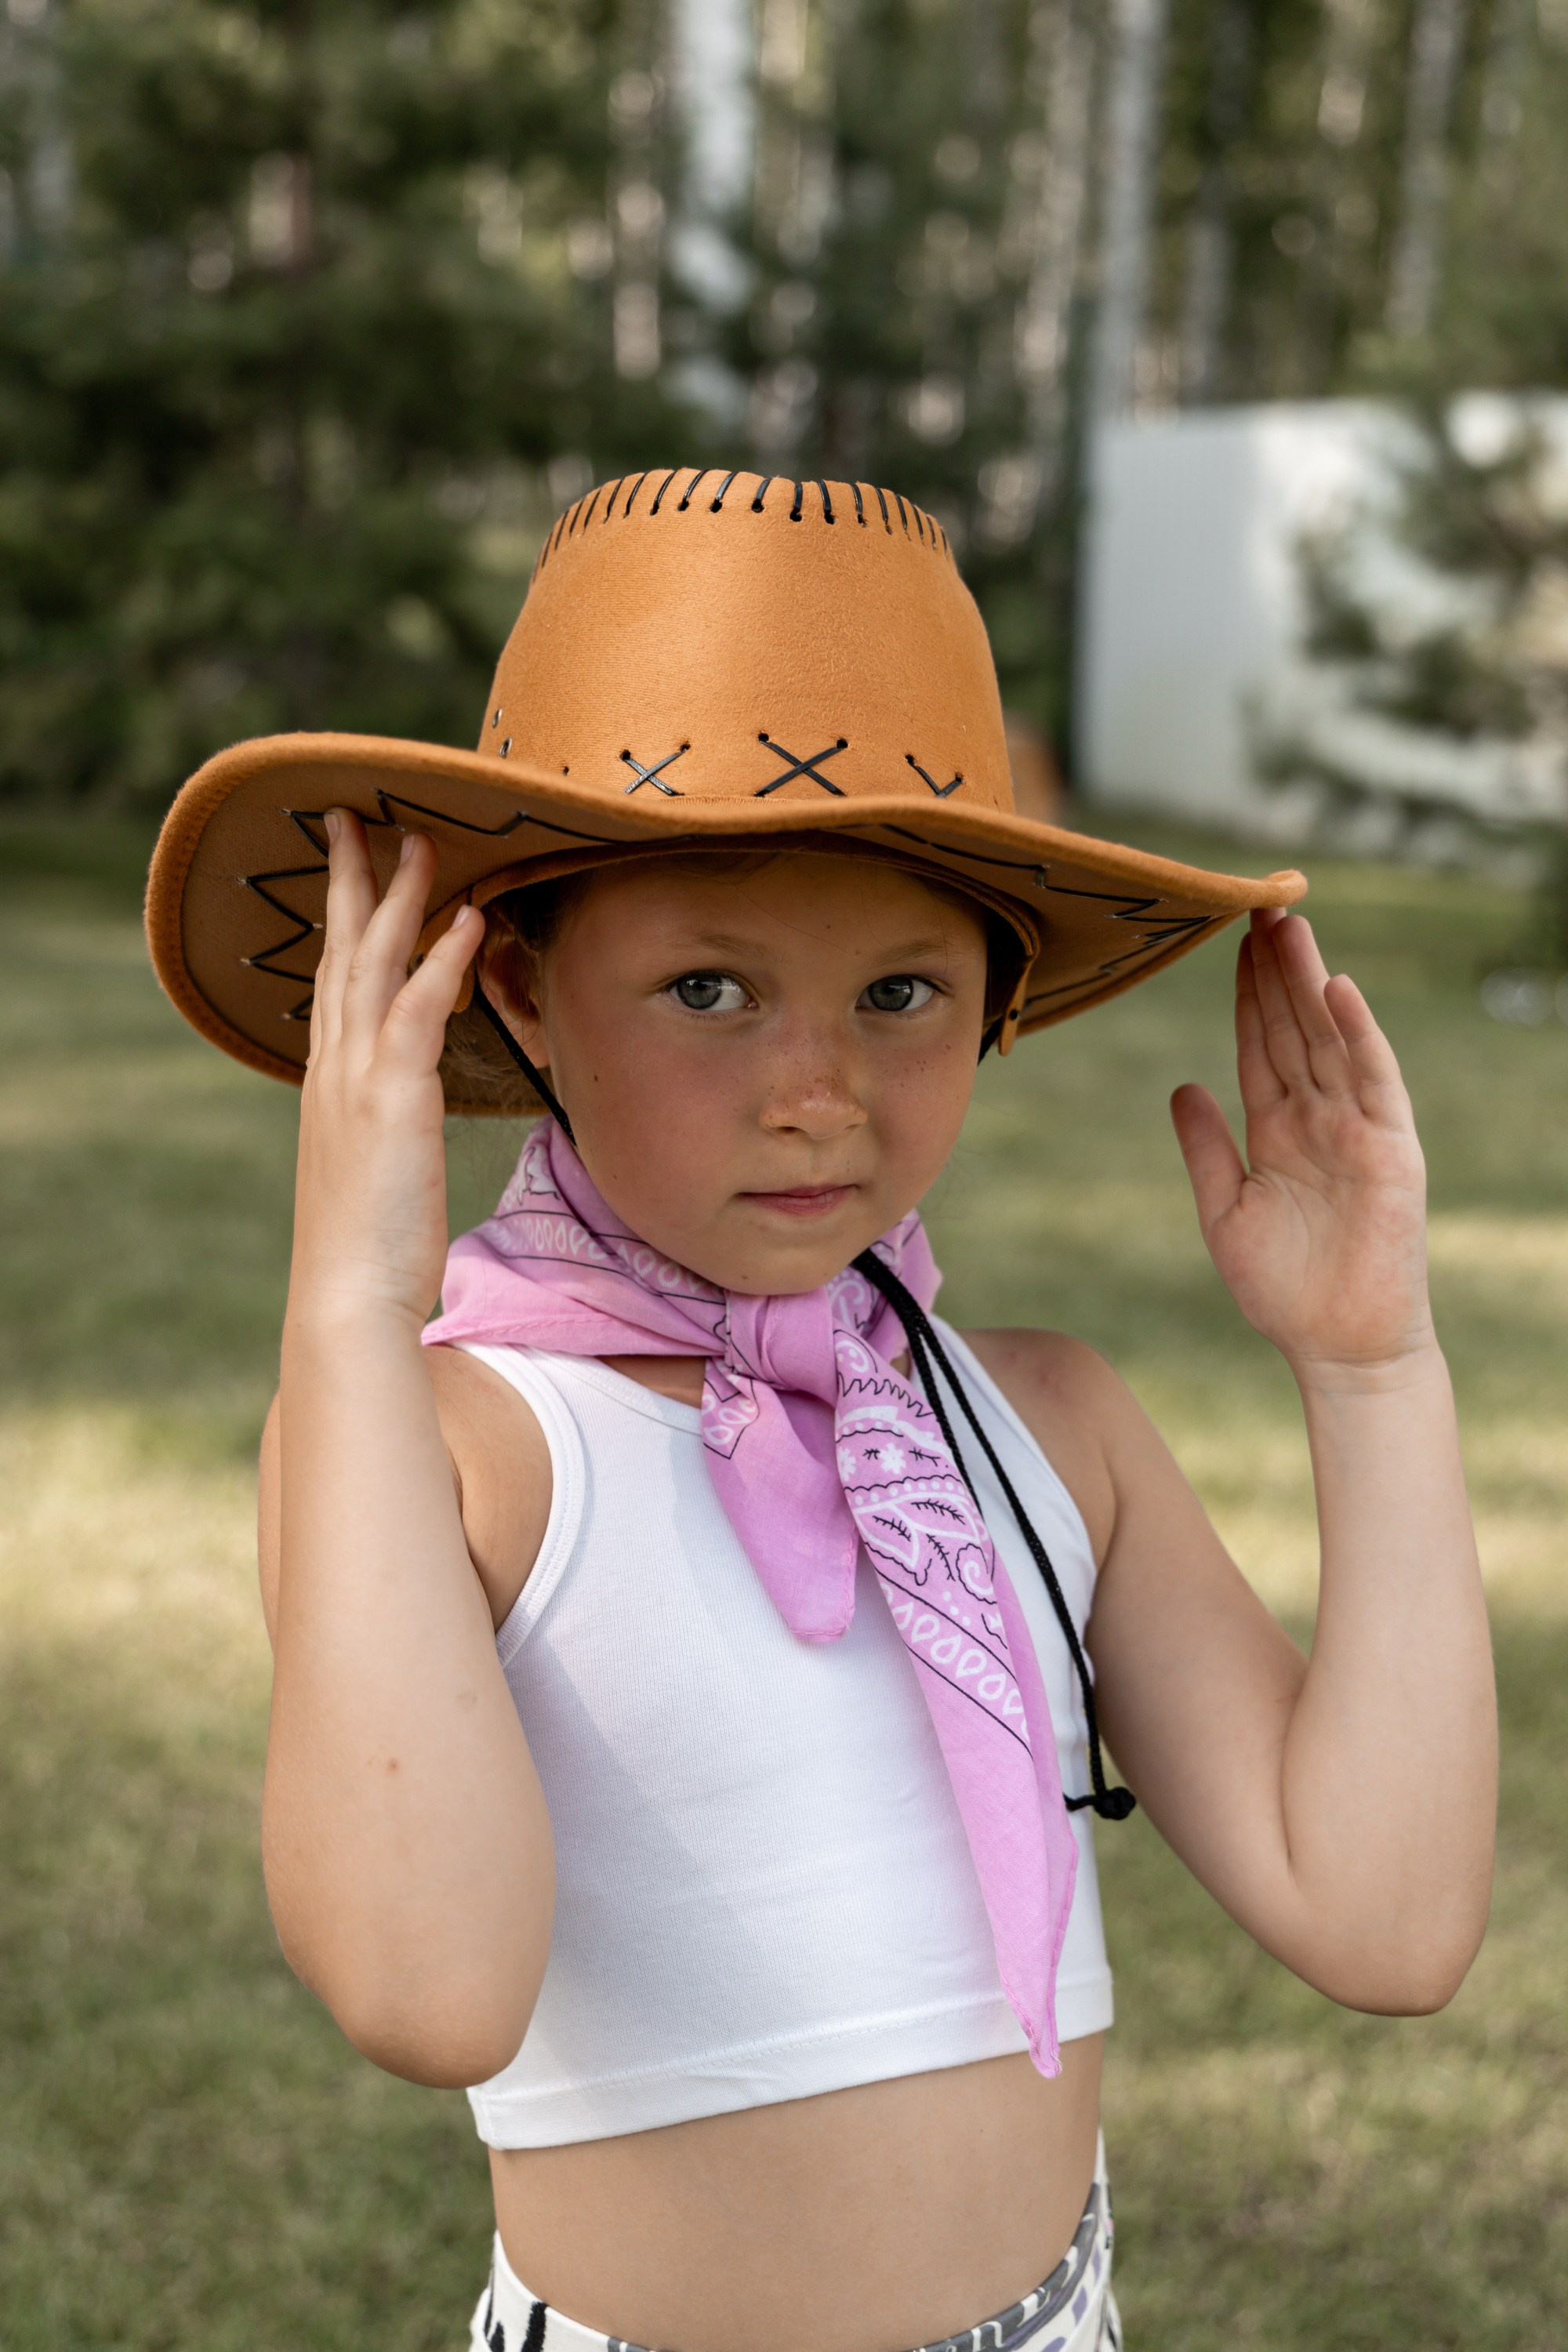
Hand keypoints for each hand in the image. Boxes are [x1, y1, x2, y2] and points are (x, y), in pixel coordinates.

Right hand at [287, 813, 479, 1332]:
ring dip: (398, 896)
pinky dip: (442, 959)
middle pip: (340, 952)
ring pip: (373, 964)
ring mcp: (357, 1079)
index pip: (333, 982)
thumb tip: (403, 1120)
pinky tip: (467, 918)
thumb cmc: (369, 1250)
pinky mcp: (391, 1099)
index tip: (346, 868)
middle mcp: (333, 1069)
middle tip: (355, 817)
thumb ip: (385, 1130)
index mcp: (329, 1084)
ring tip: (421, 840)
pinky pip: (419, 1009)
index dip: (340, 920)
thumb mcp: (375, 1172)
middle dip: (348, 879)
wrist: (347, 1299)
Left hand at [1170, 910, 1433, 1385]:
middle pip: (1293, 1027)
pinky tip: (1337, 990)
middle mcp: (1319, 1117)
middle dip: (1276, 969)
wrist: (1337, 1347)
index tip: (1228, 938)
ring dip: (1311, 983)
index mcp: (1277, 1129)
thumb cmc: (1283, 1289)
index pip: (1258, 1045)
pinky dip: (1357, 1035)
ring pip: (1329, 1039)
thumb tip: (1180, 1085)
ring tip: (1289, 926)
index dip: (1244, 994)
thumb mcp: (1224, 1210)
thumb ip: (1205, 1146)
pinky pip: (1372, 1081)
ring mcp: (1357, 1128)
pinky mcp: (1390, 1149)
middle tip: (1257, 905)